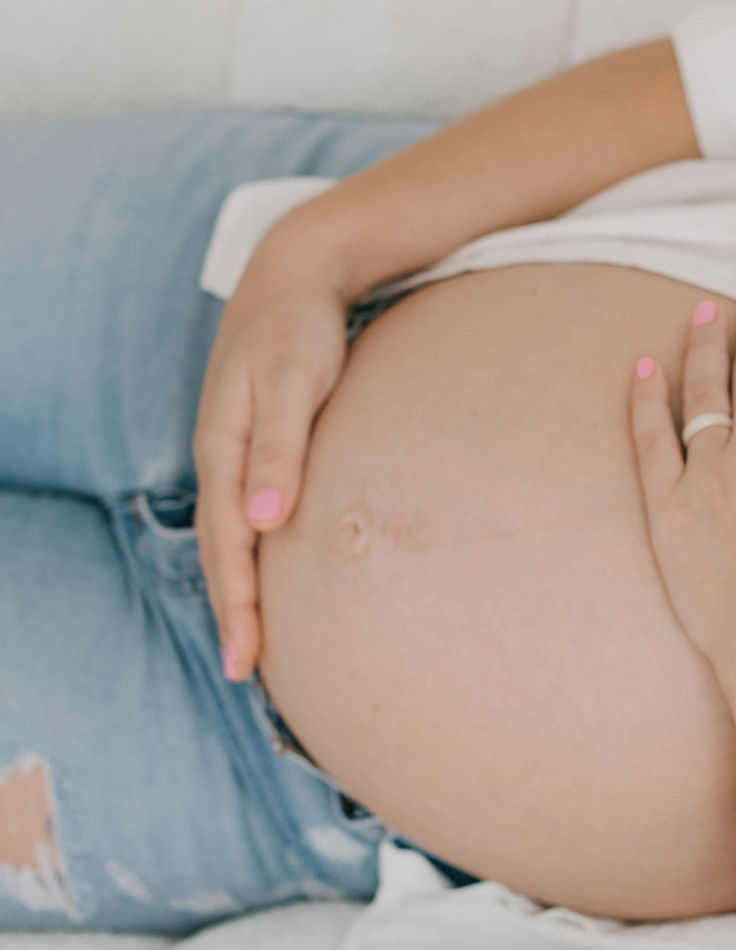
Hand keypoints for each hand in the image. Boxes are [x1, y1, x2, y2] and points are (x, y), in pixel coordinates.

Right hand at [192, 241, 352, 681]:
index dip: (238, 603)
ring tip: (256, 640)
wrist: (296, 276)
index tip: (248, 658)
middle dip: (235, 611)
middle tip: (248, 674)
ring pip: (232, 535)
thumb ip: (281, 447)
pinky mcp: (259, 444)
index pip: (228, 545)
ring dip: (240, 587)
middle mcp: (224, 457)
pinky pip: (248, 513)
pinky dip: (253, 552)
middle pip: (222, 550)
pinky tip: (270, 572)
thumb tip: (265, 521)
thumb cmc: (300, 327)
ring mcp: (238, 451)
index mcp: (225, 449)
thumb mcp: (293, 381)